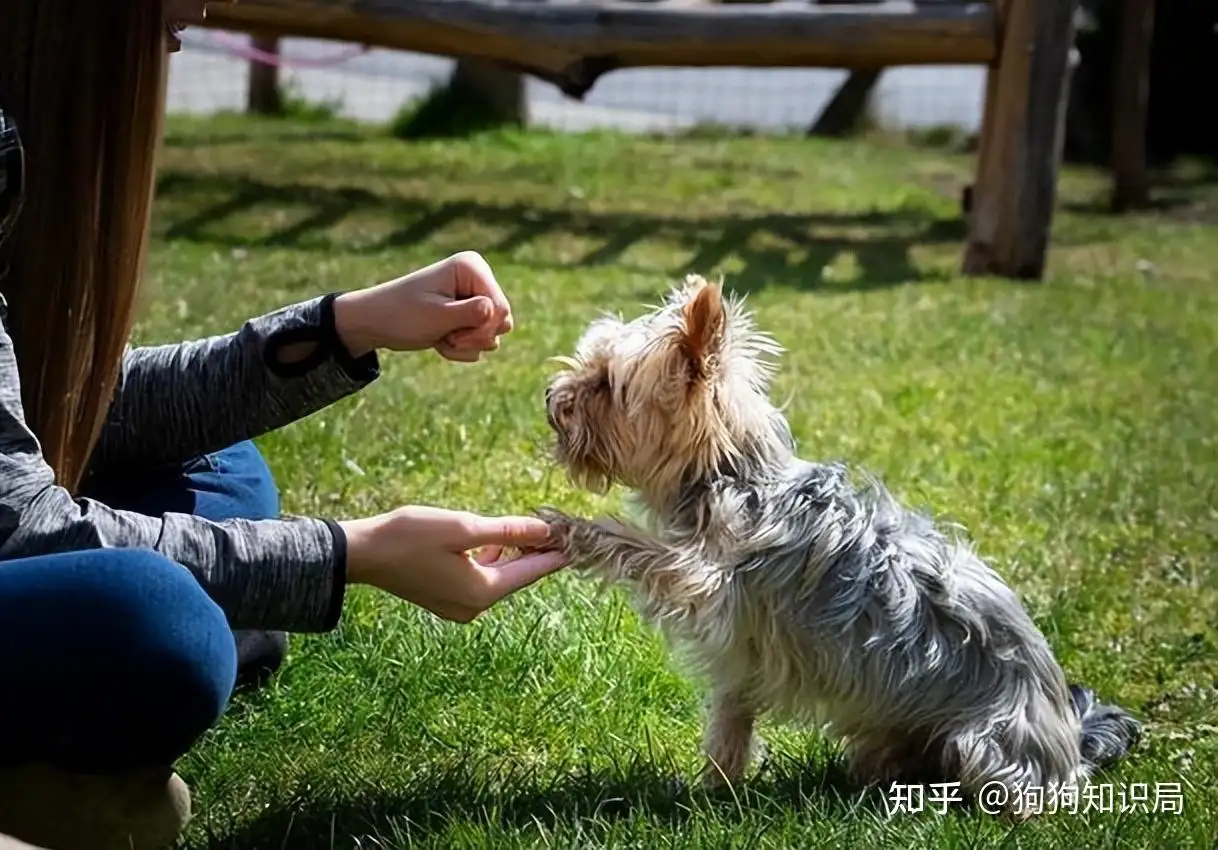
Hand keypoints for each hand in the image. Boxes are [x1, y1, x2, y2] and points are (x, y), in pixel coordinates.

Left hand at [333, 251, 513, 362]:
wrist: (376, 322)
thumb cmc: (402, 314)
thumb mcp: (436, 316)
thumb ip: (471, 314)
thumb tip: (500, 312)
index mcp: (472, 267)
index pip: (501, 307)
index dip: (482, 328)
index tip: (454, 334)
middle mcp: (478, 278)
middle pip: (503, 321)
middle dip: (475, 337)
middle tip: (448, 337)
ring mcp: (475, 297)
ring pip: (494, 334)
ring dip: (467, 345)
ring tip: (441, 337)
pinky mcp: (470, 315)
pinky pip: (482, 341)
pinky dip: (462, 348)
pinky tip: (440, 340)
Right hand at [339, 506, 568, 621]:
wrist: (361, 554)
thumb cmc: (410, 536)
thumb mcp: (463, 528)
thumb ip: (507, 531)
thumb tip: (545, 532)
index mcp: (482, 592)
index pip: (532, 572)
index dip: (556, 554)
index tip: (580, 540)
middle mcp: (474, 607)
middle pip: (518, 577)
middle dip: (537, 553)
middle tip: (559, 529)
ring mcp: (459, 607)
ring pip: (499, 578)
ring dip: (514, 556)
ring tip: (533, 531)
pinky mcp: (445, 599)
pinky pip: (481, 580)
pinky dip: (492, 562)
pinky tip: (496, 543)